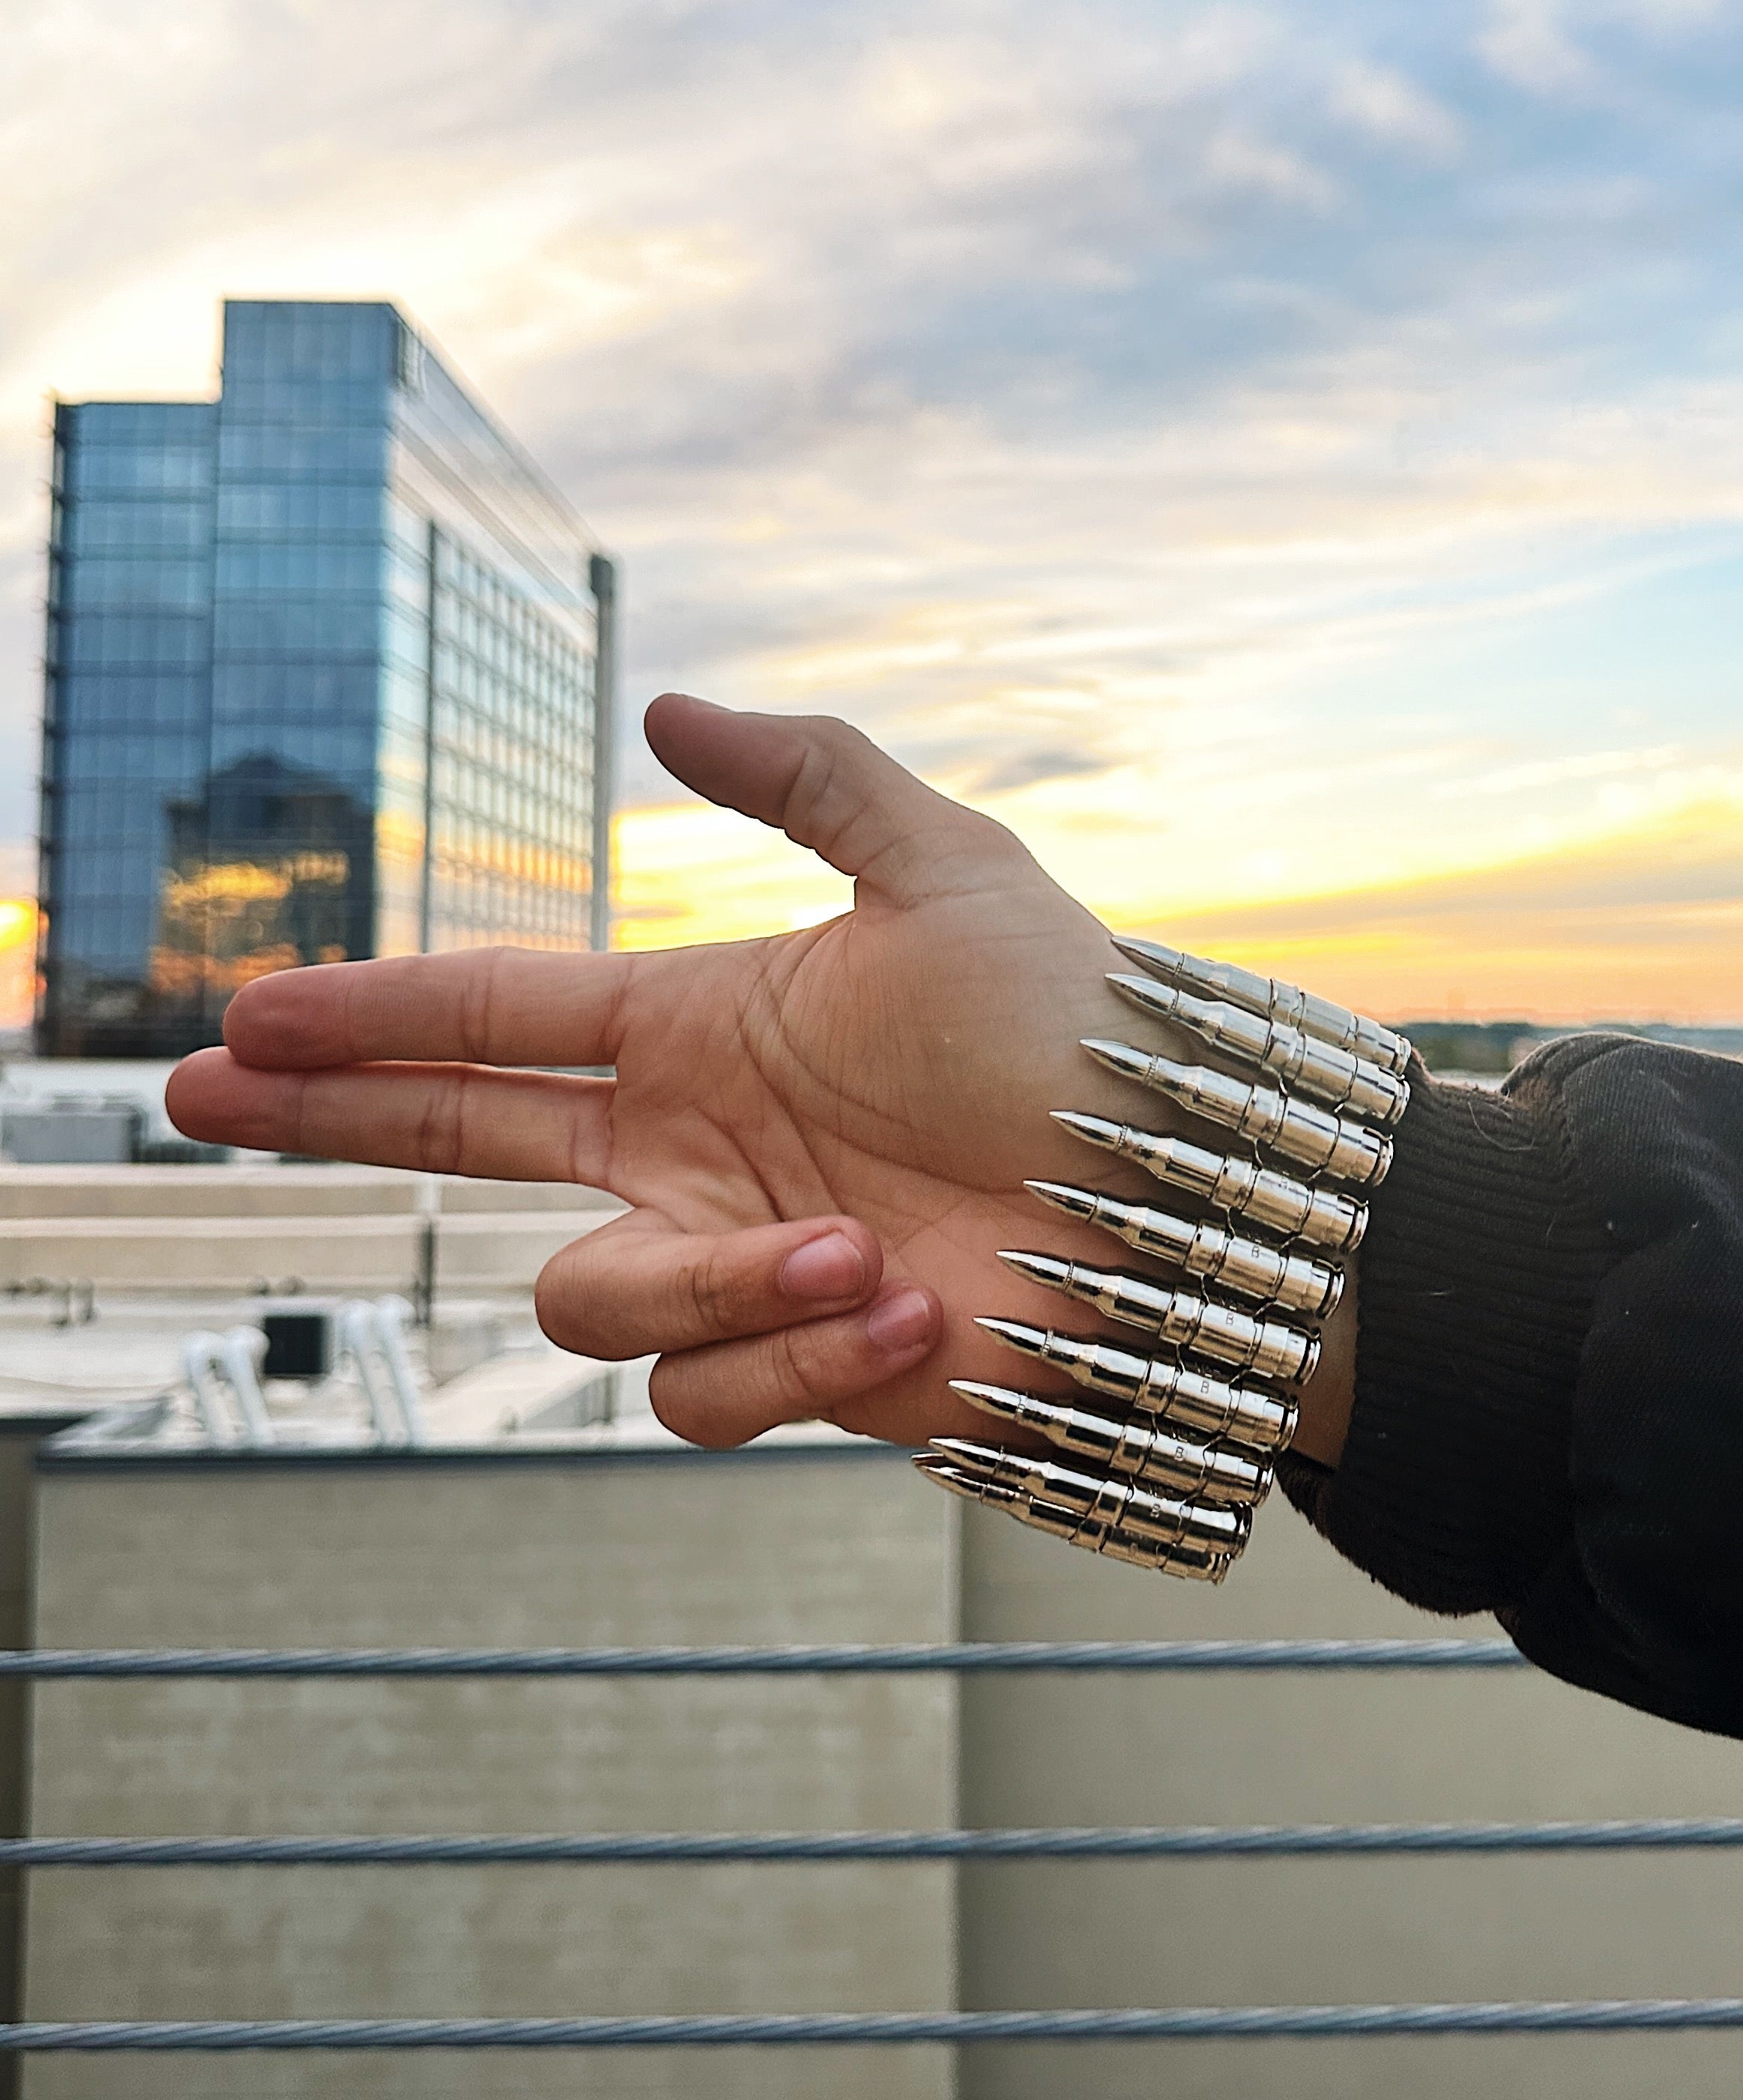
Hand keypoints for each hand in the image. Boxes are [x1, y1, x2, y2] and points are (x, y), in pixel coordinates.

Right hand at [168, 695, 1352, 1456]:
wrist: (1181, 1195)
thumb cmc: (1079, 1030)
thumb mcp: (945, 868)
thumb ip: (807, 777)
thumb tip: (664, 707)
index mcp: (704, 1028)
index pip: (498, 1017)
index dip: (370, 1018)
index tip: (249, 1015)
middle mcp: (691, 1149)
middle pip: (462, 1143)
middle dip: (334, 1118)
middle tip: (203, 1096)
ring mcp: (732, 1265)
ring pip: (590, 1301)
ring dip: (714, 1279)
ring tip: (863, 1249)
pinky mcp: (785, 1372)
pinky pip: (703, 1392)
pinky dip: (799, 1362)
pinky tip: (907, 1314)